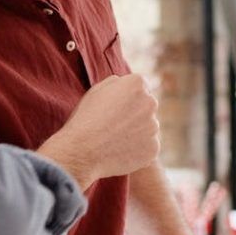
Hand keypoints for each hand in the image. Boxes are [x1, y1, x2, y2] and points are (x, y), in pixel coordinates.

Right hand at [41, 74, 159, 187]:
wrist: (81, 152)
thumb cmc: (85, 119)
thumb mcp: (96, 91)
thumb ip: (115, 83)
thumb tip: (125, 82)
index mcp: (137, 84)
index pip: (142, 87)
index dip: (128, 98)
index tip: (116, 108)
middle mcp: (150, 102)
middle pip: (147, 107)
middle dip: (135, 114)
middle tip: (114, 126)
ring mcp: (154, 126)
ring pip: (148, 127)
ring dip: (137, 132)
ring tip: (114, 140)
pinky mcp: (154, 147)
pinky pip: (148, 146)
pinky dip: (138, 150)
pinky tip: (120, 152)